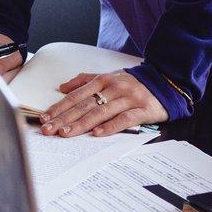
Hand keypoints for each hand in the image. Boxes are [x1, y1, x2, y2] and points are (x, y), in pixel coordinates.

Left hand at [40, 70, 165, 137]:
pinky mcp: (143, 110)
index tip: (45, 118)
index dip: (59, 107)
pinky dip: (110, 127)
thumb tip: (62, 88)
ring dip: (81, 124)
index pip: (76, 95)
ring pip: (101, 112)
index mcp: (103, 80)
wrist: (166, 83)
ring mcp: (128, 98)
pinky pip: (124, 119)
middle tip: (49, 129)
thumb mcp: (108, 77)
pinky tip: (96, 134)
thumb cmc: (133, 84)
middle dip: (64, 118)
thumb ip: (85, 81)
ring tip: (66, 132)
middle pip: (85, 105)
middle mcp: (114, 87)